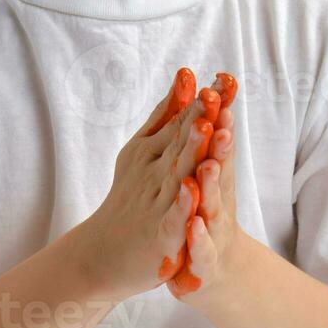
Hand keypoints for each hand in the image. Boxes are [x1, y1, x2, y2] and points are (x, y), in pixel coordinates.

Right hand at [70, 69, 214, 300]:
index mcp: (154, 151)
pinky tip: (192, 189)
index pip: (182, 122)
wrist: (103, 251)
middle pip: (180, 142)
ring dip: (191, 151)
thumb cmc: (132, 196)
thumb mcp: (145, 149)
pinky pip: (173, 217)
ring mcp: (158, 203)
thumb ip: (166, 115)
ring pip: (178, 174)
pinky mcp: (161, 234)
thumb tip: (186, 76)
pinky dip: (182, 204)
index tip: (224, 77)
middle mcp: (155, 173)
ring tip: (205, 127)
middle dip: (198, 117)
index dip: (202, 101)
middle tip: (214, 92)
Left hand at [169, 107, 248, 303]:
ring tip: (209, 164)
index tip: (221, 85)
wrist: (213, 271)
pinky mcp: (202, 258)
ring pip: (213, 204)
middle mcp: (218, 198)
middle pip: (220, 166)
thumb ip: (208, 134)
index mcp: (215, 175)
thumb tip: (211, 90)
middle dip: (220, 141)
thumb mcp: (205, 171)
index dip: (220, 113)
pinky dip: (198, 234)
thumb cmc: (204, 214)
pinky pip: (200, 245)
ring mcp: (212, 229)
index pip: (219, 140)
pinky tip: (194, 223)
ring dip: (211, 184)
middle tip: (220, 114)